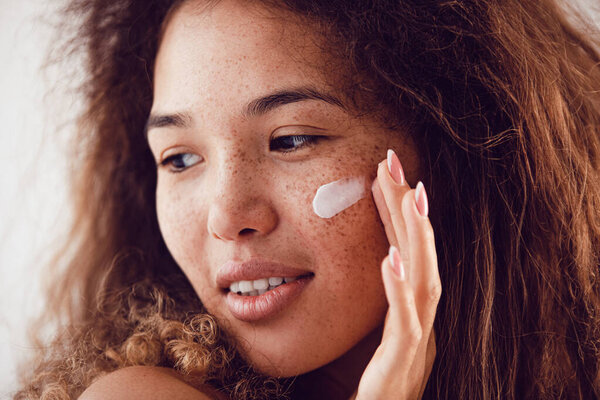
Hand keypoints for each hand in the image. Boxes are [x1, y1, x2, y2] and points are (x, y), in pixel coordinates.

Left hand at [354, 150, 440, 399]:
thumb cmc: (372, 390)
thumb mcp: (369, 339)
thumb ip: (373, 306)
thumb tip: (371, 265)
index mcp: (411, 314)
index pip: (406, 253)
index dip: (397, 213)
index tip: (385, 174)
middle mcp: (420, 324)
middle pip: (419, 256)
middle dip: (407, 208)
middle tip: (392, 162)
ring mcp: (416, 345)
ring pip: (424, 282)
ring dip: (415, 237)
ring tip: (406, 195)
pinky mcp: (401, 367)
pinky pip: (404, 326)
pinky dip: (400, 290)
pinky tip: (390, 260)